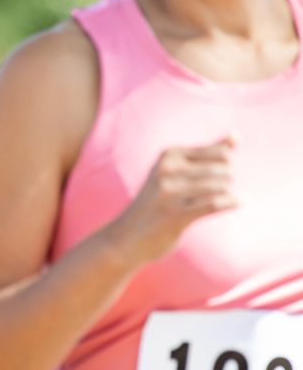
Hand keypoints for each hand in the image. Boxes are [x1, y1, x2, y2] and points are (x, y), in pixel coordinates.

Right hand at [104, 135, 237, 267]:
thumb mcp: (175, 170)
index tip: (215, 175)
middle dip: (227, 180)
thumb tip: (237, 135)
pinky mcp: (177, 215)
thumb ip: (208, 152)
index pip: (220, 153)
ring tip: (218, 199)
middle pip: (222, 170)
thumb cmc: (158, 199)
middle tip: (216, 190)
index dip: (226, 165)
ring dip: (227, 194)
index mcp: (169, 155)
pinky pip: (215, 204)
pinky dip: (232, 202)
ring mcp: (171, 193)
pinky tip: (240, 201)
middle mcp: (168, 170)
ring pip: (220, 187)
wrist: (128, 234)